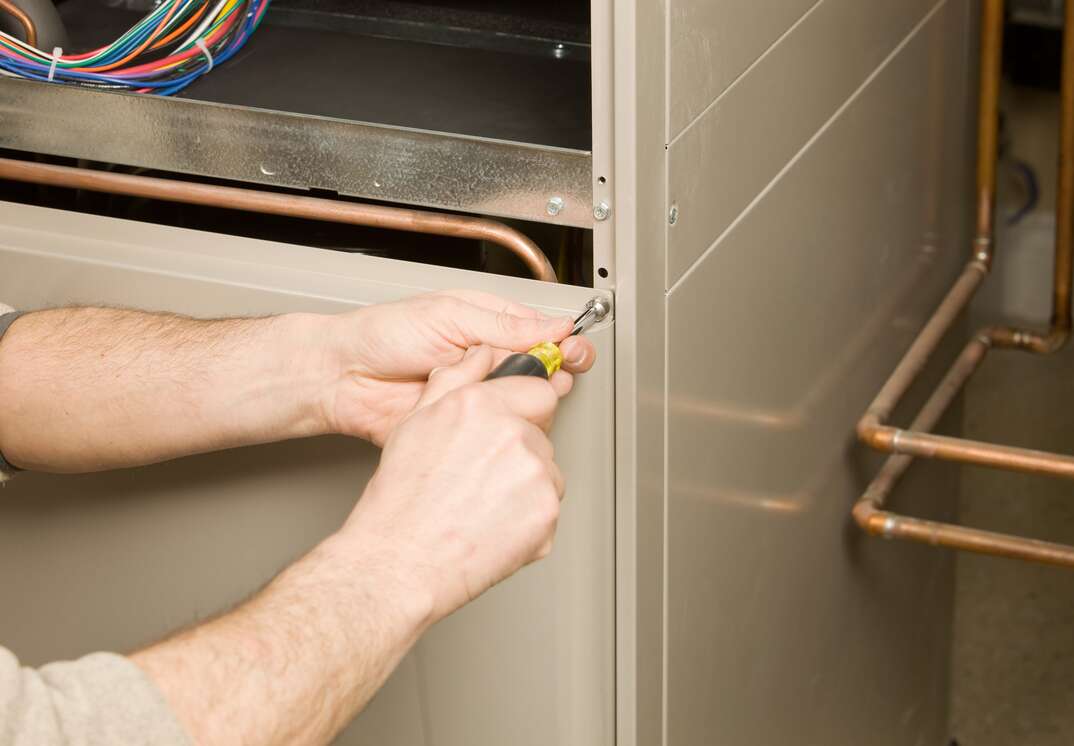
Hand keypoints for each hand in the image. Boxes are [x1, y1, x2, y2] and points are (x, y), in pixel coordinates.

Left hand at [321, 290, 595, 445]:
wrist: (345, 377)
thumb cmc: (384, 336)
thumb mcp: (450, 317)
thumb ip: (503, 326)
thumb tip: (553, 325)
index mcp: (488, 325)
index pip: (541, 331)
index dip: (563, 342)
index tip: (573, 350)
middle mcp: (487, 359)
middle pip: (541, 368)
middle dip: (556, 370)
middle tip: (558, 371)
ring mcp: (478, 394)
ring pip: (524, 401)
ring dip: (531, 398)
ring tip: (523, 390)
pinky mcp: (465, 425)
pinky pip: (496, 429)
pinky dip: (504, 425)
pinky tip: (503, 415)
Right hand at [338, 344, 565, 621]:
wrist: (400, 562)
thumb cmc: (401, 501)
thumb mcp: (416, 422)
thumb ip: (455, 379)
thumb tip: (479, 355)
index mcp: (481, 405)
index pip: (537, 391)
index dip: (523, 411)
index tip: (511, 427)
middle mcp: (513, 434)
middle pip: (542, 435)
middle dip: (520, 452)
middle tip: (481, 478)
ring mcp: (535, 474)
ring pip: (547, 473)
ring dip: (525, 486)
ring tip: (482, 506)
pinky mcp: (547, 513)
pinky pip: (549, 509)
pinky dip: (529, 520)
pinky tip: (493, 526)